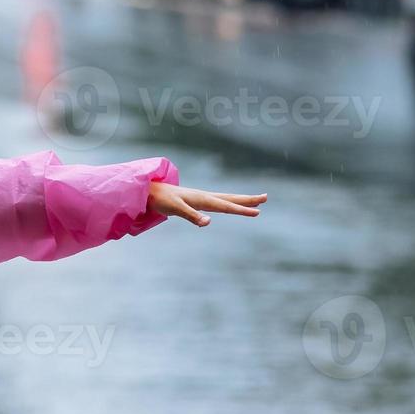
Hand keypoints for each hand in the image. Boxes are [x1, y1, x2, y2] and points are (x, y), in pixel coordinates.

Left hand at [148, 182, 265, 226]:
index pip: (226, 206)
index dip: (242, 210)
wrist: (149, 191)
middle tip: (266, 197)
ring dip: (240, 200)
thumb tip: (209, 223)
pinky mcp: (196, 201)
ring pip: (225, 199)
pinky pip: (217, 202)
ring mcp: (201, 198)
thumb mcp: (175, 209)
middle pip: (231, 199)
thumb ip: (192, 216)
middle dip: (248, 200)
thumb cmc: (161, 200)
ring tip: (255, 201)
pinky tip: (229, 206)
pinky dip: (228, 203)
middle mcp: (204, 196)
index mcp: (202, 199)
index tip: (258, 212)